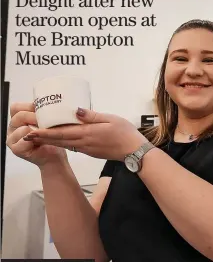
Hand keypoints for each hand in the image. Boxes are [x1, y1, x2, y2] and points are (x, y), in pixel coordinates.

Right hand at [6, 102, 66, 166]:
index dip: (30, 106)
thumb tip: (51, 100)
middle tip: (47, 122)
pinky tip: (40, 142)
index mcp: (18, 119)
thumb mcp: (48, 121)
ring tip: (45, 133)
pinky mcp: (16, 149)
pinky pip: (23, 140)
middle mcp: (13, 128)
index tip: (44, 110)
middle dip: (35, 118)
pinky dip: (34, 140)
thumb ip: (44, 112)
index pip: (16, 107)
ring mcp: (12, 139)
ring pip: (22, 128)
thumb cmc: (52, 138)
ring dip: (36, 130)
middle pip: (19, 116)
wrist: (54, 156)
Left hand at [24, 108, 147, 160]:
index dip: (45, 132)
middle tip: (28, 133)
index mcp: (87, 134)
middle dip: (42, 137)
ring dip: (51, 140)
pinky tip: (60, 139)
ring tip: (39, 135)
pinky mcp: (91, 151)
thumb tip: (75, 110)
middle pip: (59, 140)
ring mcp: (87, 149)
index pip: (61, 133)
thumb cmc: (125, 133)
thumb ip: (92, 115)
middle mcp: (84, 143)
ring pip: (65, 144)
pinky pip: (73, 146)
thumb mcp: (110, 119)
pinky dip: (62, 142)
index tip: (31, 130)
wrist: (135, 151)